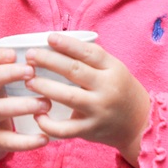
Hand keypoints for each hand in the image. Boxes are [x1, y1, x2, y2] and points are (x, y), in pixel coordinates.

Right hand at [0, 48, 50, 167]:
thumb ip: (12, 73)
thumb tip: (46, 53)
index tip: (14, 53)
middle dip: (9, 74)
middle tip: (32, 71)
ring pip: (0, 109)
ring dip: (25, 105)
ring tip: (47, 104)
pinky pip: (9, 141)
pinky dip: (27, 141)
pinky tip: (44, 137)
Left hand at [24, 33, 150, 167]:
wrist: (139, 123)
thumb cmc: (120, 90)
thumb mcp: (114, 69)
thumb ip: (92, 59)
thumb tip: (58, 43)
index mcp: (113, 68)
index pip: (89, 52)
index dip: (68, 44)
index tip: (50, 37)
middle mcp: (106, 88)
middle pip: (74, 71)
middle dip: (49, 61)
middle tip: (30, 55)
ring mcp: (98, 110)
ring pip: (68, 97)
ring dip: (45, 87)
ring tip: (28, 80)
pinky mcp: (90, 130)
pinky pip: (66, 129)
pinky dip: (49, 124)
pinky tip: (37, 116)